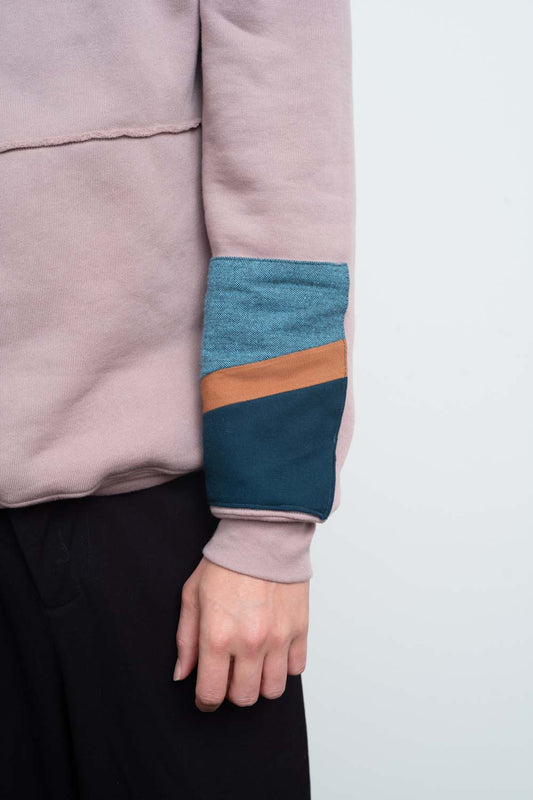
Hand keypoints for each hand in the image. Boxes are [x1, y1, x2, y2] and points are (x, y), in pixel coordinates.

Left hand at [173, 556, 308, 711]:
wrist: (262, 537)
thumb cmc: (225, 563)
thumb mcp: (192, 596)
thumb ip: (185, 640)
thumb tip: (182, 674)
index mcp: (217, 636)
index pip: (211, 693)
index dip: (205, 701)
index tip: (206, 696)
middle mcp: (249, 643)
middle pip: (244, 698)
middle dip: (232, 693)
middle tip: (229, 675)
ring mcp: (278, 638)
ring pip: (273, 690)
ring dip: (260, 684)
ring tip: (253, 666)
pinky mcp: (300, 629)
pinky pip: (296, 669)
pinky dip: (285, 666)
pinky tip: (273, 651)